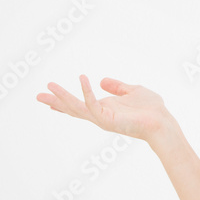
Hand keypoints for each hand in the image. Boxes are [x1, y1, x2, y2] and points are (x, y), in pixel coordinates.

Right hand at [36, 75, 175, 142]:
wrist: (162, 121)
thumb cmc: (151, 109)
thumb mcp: (133, 91)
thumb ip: (118, 87)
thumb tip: (102, 80)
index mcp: (105, 108)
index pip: (81, 105)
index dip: (64, 101)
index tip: (48, 97)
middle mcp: (101, 115)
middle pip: (73, 109)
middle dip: (56, 101)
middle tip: (38, 95)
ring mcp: (103, 118)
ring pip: (77, 108)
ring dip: (62, 97)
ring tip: (49, 86)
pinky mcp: (108, 119)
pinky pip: (93, 105)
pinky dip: (87, 92)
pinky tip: (82, 79)